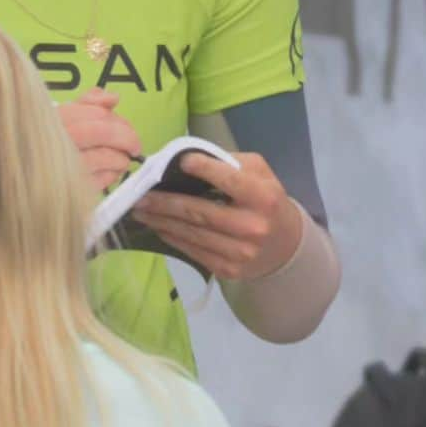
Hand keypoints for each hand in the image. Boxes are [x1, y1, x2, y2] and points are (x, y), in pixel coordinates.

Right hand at [56, 87, 141, 191]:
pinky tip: (109, 173)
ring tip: (121, 160)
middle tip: (134, 145)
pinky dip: (111, 176)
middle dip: (125, 138)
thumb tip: (113, 98)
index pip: (95, 113)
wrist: (22, 180)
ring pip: (103, 157)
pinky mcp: (68, 189)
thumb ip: (87, 103)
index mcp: (53, 118)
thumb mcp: (60, 116)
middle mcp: (54, 140)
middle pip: (101, 133)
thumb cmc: (46, 145)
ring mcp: (60, 166)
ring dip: (120, 158)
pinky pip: (99, 181)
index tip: (125, 126)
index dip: (117, 119)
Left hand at [131, 151, 302, 281]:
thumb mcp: (261, 174)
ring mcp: (240, 252)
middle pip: (200, 212)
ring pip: (192, 233)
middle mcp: (252, 226)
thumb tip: (191, 157)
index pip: (228, 180)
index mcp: (263, 198)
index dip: (202, 169)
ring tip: (140, 210)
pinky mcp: (227, 269)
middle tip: (140, 195)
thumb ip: (231, 162)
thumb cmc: (266, 201)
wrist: (285, 246)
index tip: (179, 161)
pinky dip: (172, 237)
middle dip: (165, 202)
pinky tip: (158, 226)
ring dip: (161, 221)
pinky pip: (193, 251)